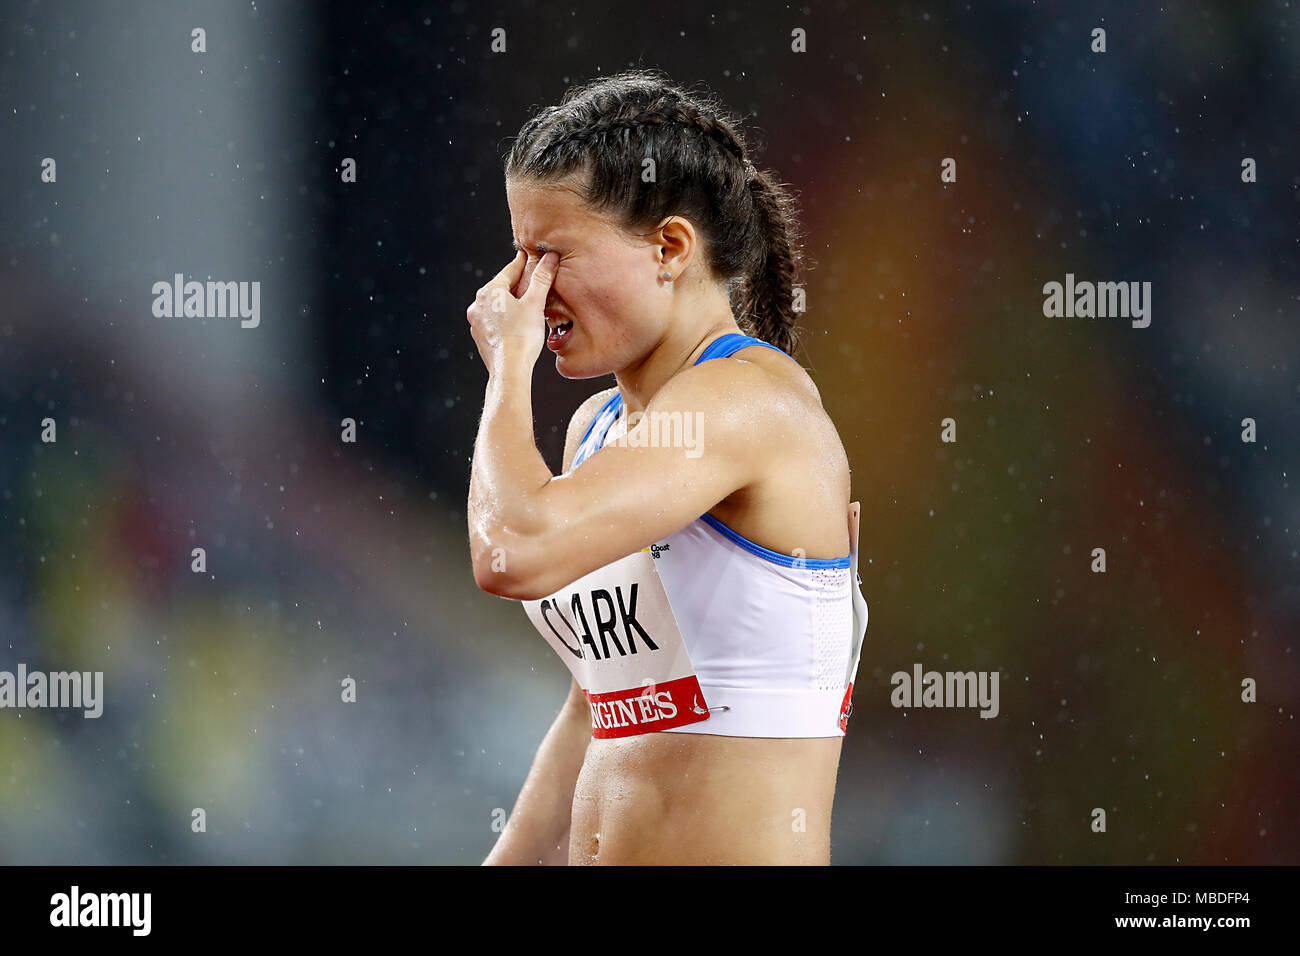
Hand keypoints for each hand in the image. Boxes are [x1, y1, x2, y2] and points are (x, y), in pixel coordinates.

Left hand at [467, 250, 557, 374]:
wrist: (509, 370)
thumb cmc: (522, 337)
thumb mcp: (535, 303)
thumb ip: (542, 278)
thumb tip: (550, 258)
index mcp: (489, 292)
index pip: (509, 271)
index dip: (522, 263)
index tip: (528, 255)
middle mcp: (478, 304)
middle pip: (501, 287)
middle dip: (517, 283)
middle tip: (530, 278)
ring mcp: (477, 321)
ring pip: (497, 305)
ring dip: (510, 301)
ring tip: (526, 302)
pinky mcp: (480, 336)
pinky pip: (494, 320)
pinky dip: (505, 317)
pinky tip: (517, 322)